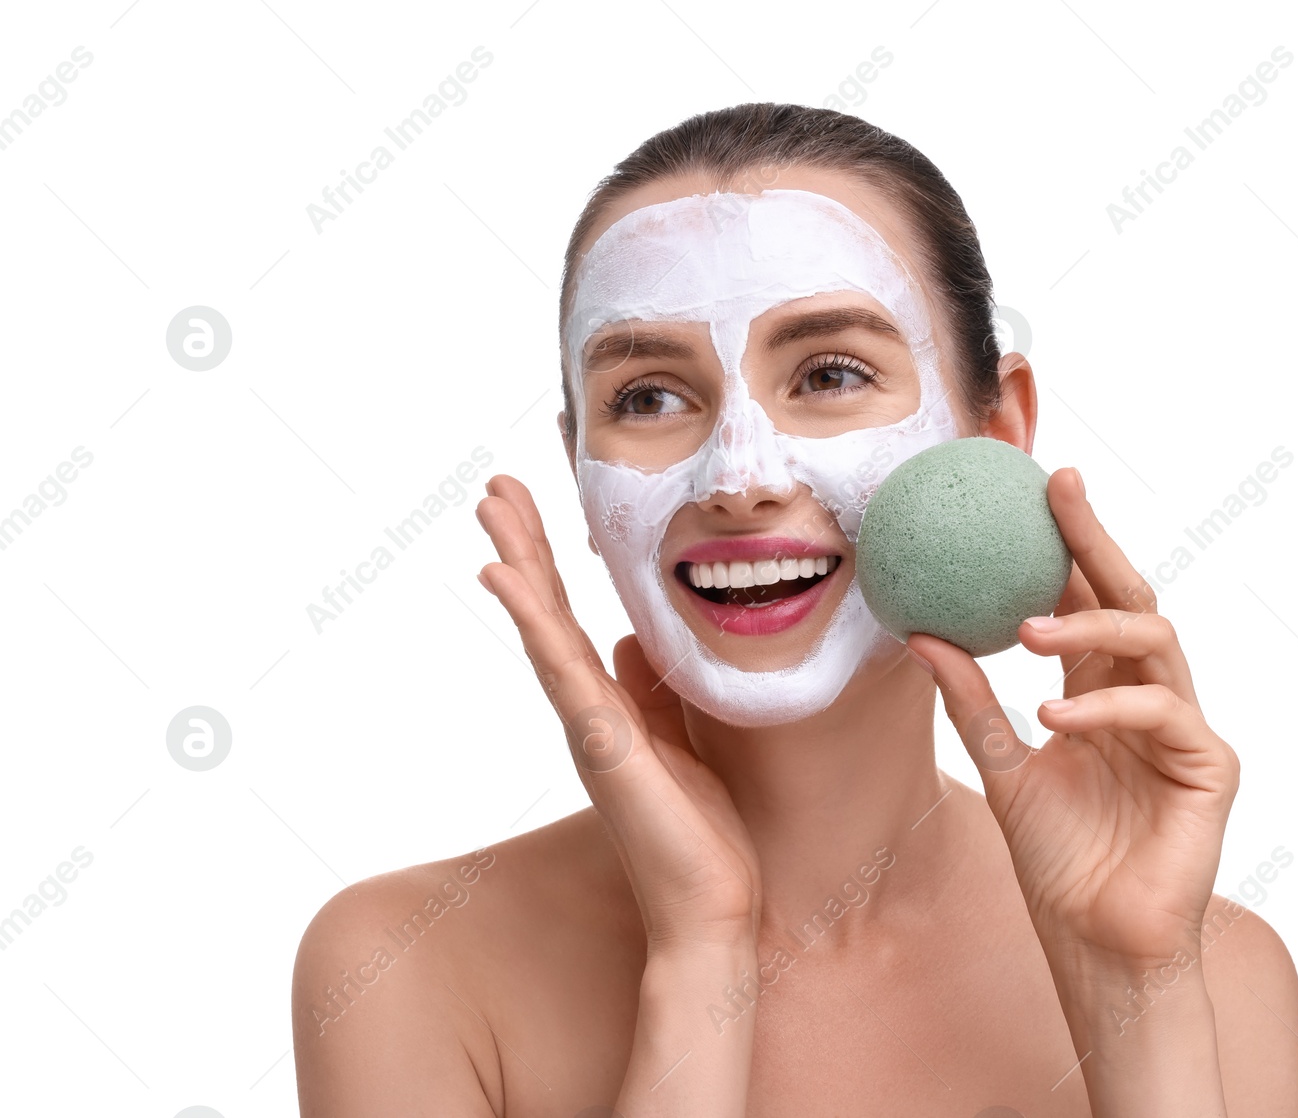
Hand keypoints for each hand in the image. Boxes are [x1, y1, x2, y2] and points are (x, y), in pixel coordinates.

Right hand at [475, 474, 761, 951]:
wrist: (712, 906)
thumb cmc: (703, 832)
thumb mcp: (681, 740)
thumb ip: (651, 691)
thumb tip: (631, 641)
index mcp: (607, 708)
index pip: (571, 618)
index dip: (549, 561)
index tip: (532, 503)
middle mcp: (587, 711)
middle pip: (546, 611)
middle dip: (523, 545)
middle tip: (495, 485)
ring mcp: (587, 724)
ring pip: (543, 627)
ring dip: (517, 562)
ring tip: (491, 505)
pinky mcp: (600, 742)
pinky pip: (559, 669)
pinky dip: (529, 618)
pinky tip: (502, 576)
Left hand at [908, 467, 1238, 968]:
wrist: (1098, 946)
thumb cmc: (1060, 863)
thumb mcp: (1003, 767)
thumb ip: (973, 701)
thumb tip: (921, 634)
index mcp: (1101, 692)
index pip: (1086, 601)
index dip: (1064, 544)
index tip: (1032, 487)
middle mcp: (1146, 697)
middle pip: (1130, 598)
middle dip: (1096, 539)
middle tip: (1059, 491)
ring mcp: (1183, 729)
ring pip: (1154, 641)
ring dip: (1091, 626)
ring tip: (1027, 629)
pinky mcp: (1211, 766)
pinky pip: (1162, 713)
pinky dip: (1107, 708)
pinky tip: (1057, 715)